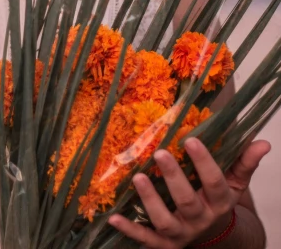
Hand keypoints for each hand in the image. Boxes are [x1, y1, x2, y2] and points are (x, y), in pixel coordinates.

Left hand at [108, 137, 269, 247]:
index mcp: (219, 202)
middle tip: (161, 153)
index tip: (192, 139)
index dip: (204, 162)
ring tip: (138, 177)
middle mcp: (199, 219)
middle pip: (187, 201)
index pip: (214, 182)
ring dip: (151, 200)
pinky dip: (129, 229)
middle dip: (174, 178)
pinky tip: (113, 215)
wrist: (213, 238)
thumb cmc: (218, 199)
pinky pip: (145, 239)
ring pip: (164, 221)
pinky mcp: (162, 244)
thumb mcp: (235, 183)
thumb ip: (245, 162)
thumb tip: (264, 142)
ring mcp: (179, 233)